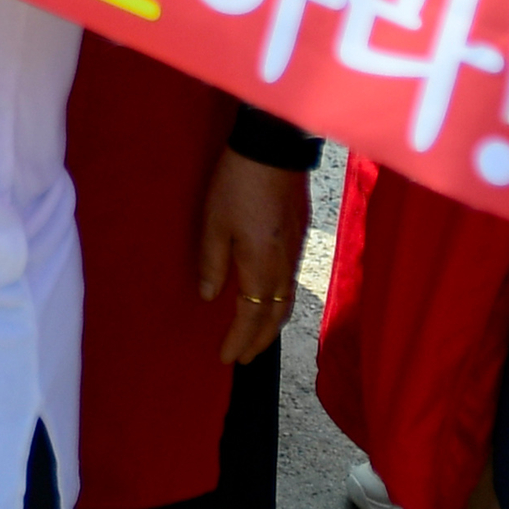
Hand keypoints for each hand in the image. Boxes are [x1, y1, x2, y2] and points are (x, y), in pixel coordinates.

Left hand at [194, 150, 312, 366]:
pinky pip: (292, 282)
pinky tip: (271, 298)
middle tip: (244, 360)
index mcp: (261, 267)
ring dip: (272, 324)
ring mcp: (296, 251)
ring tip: (258, 337)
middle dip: (258, 341)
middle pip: (275, 316)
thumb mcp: (213, 223)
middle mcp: (284, 266)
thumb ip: (212, 263)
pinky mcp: (300, 235)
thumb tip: (208, 296)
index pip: (251, 318)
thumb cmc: (237, 184)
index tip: (226, 358)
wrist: (273, 148)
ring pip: (287, 301)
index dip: (238, 341)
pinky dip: (280, 302)